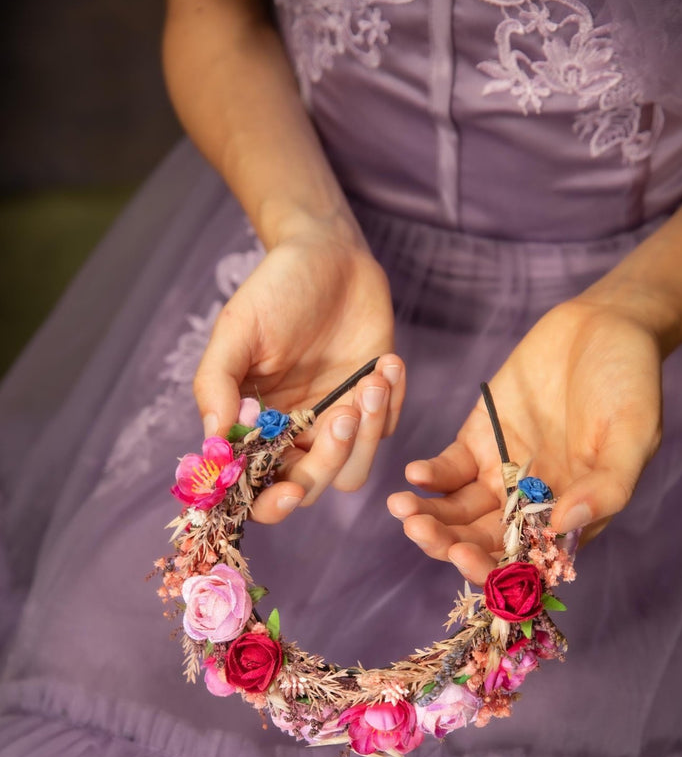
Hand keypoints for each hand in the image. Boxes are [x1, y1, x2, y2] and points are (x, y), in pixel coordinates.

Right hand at [193, 220, 403, 521]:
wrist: (328, 253)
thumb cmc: (275, 290)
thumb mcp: (238, 329)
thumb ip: (217, 384)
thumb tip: (214, 441)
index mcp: (253, 427)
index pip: (255, 486)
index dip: (269, 502)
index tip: (286, 492)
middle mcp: (293, 435)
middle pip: (309, 486)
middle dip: (328, 463)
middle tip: (344, 415)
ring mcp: (335, 423)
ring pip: (353, 471)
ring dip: (368, 435)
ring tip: (373, 380)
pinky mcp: (373, 406)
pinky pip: (387, 431)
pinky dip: (392, 403)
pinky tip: (386, 363)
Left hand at [387, 296, 662, 583]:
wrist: (605, 326)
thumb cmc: (630, 384)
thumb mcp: (633, 436)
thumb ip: (606, 487)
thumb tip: (563, 526)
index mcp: (569, 517)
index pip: (524, 563)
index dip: (491, 569)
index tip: (465, 556)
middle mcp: (529, 506)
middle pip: (480, 541)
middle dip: (446, 543)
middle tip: (420, 531)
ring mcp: (500, 474)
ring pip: (456, 512)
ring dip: (428, 517)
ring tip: (402, 509)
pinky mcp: (477, 441)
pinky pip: (447, 471)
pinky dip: (430, 477)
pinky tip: (414, 475)